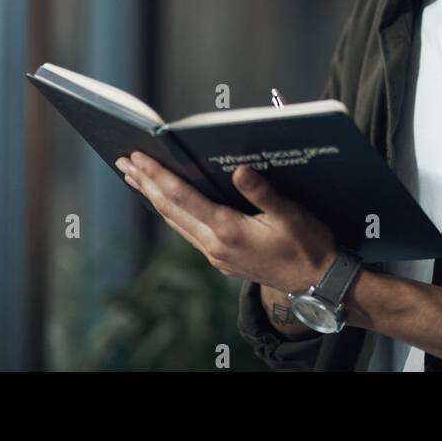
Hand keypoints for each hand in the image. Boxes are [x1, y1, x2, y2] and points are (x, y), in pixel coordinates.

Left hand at [116, 152, 337, 293]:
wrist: (317, 283)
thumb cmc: (308, 245)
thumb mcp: (291, 214)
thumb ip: (263, 192)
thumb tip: (239, 169)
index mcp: (228, 230)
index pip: (182, 197)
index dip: (157, 175)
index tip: (138, 157)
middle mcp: (215, 245)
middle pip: (170, 210)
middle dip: (145, 184)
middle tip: (123, 161)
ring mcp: (216, 256)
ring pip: (176, 222)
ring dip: (153, 198)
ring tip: (135, 178)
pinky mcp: (222, 260)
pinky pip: (188, 232)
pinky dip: (172, 213)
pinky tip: (168, 204)